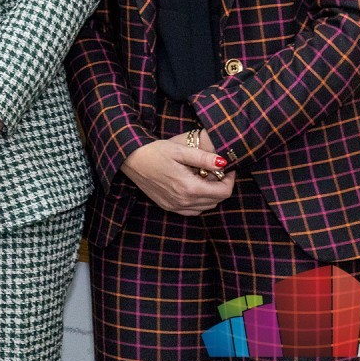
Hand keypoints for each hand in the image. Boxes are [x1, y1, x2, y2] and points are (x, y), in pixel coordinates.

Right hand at [120, 139, 234, 215]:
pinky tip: (194, 188)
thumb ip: (203, 157)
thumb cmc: (154, 152)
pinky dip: (199, 202)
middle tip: (216, 171)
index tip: (227, 168)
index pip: (223, 192)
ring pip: (205, 207)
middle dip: (221, 186)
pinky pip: (192, 211)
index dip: (230, 180)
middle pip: (216, 201)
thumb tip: (224, 161)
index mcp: (189, 187)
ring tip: (205, 178)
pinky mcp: (168, 207)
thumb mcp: (180, 150)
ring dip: (211, 195)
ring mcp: (175, 206)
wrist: (129, 159)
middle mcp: (183, 201)